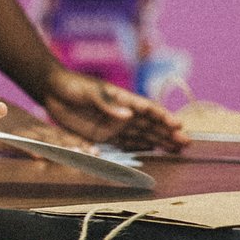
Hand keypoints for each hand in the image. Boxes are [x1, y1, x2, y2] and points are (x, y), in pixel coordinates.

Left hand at [42, 68, 186, 151]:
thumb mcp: (89, 92)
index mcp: (122, 98)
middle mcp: (122, 113)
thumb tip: (128, 115)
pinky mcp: (103, 135)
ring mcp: (114, 125)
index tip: (178, 124)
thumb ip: (107, 105)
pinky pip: (126, 144)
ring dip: (159, 142)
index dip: (164, 117)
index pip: (148, 109)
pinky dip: (140, 148)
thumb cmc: (72, 86)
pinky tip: (153, 153)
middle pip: (150, 125)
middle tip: (187, 143)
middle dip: (169, 133)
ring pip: (142, 135)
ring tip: (178, 149)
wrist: (53, 90)